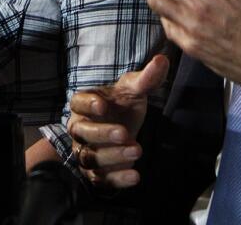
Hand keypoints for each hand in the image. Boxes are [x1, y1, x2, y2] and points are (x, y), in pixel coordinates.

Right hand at [68, 55, 168, 187]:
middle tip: (124, 132)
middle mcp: (79, 129)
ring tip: (136, 150)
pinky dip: (117, 179)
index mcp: (84, 105)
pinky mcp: (96, 172)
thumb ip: (145, 78)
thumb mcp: (134, 90)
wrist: (123, 129)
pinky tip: (135, 175)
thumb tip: (162, 60)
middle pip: (82, 132)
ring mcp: (85, 151)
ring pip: (89, 157)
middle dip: (103, 133)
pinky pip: (101, 179)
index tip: (103, 105)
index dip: (88, 105)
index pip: (77, 103)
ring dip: (111, 156)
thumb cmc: (123, 106)